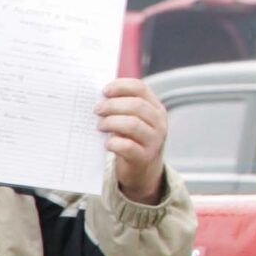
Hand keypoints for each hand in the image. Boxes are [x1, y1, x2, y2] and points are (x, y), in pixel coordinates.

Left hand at [98, 78, 168, 202]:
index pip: (140, 88)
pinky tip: (107, 143)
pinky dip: (114, 143)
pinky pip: (128, 147)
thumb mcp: (131, 120)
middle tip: (97, 110)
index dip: (120, 86)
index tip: (104, 91)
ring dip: (111, 122)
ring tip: (100, 126)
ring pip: (133, 124)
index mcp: (155, 108)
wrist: (142, 169)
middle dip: (112, 105)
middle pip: (136, 105)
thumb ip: (122, 107)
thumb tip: (98, 97)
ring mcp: (154, 140)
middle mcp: (159, 122)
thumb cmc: (131, 139)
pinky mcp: (144, 157)